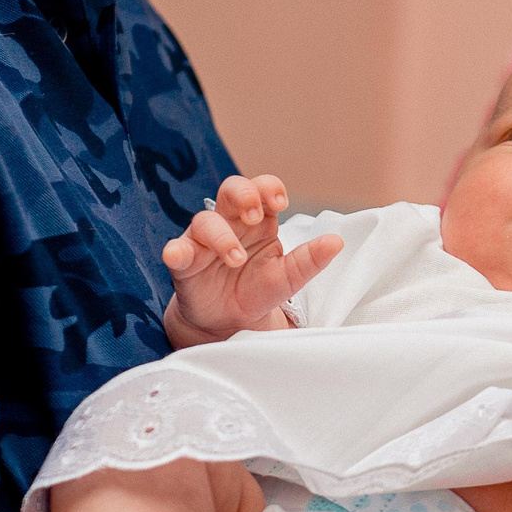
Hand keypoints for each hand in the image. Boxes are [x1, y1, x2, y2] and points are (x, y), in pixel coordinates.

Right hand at [162, 174, 344, 346]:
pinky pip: (176, 251)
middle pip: (230, 190)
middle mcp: (230, 223)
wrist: (231, 322)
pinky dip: (175, 251)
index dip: (268, 188)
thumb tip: (336, 242)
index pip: (262, 189)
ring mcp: (204, 241)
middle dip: (242, 195)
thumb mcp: (287, 278)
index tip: (280, 203)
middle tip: (254, 215)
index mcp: (258, 221)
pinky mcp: (185, 263)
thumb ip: (309, 260)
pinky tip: (177, 254)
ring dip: (220, 236)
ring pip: (205, 221)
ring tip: (235, 258)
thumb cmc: (257, 291)